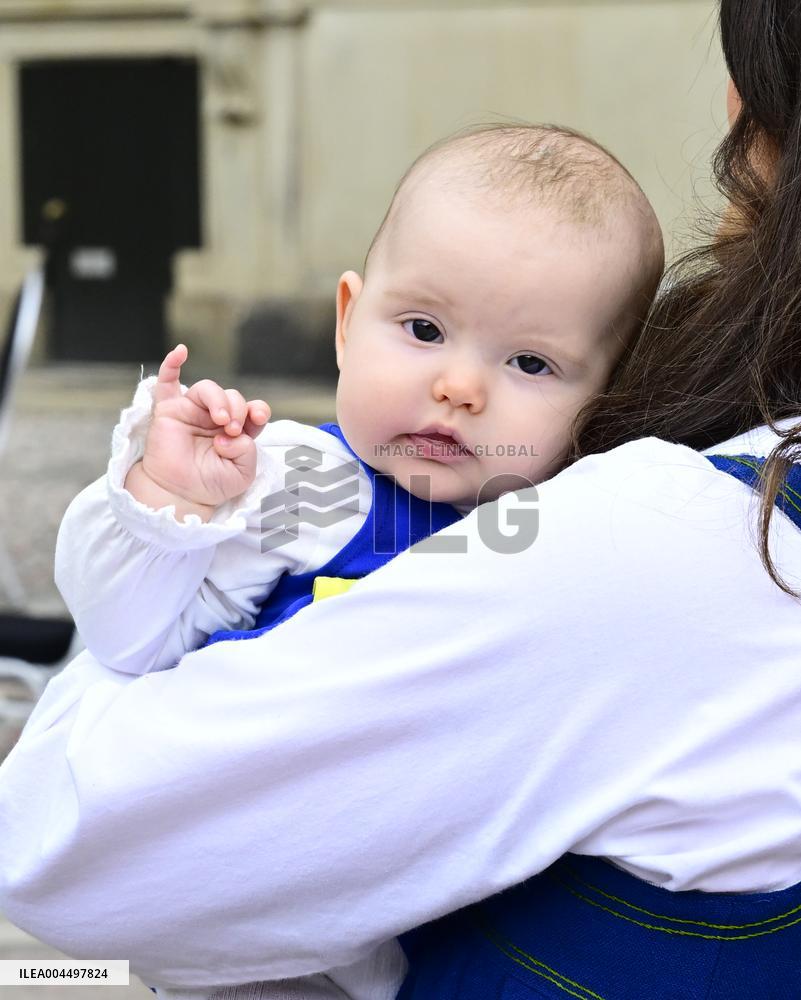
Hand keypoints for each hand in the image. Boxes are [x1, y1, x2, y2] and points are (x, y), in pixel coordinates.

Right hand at [126, 345, 270, 518]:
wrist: (180, 494)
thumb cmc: (210, 484)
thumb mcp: (242, 474)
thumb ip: (247, 452)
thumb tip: (232, 435)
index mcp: (237, 430)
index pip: (252, 410)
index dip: (258, 409)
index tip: (257, 417)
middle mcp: (216, 417)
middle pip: (233, 397)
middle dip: (237, 409)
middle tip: (232, 430)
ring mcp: (193, 411)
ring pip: (209, 388)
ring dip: (219, 400)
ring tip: (221, 420)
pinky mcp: (170, 410)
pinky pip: (167, 382)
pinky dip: (172, 364)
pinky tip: (181, 351)